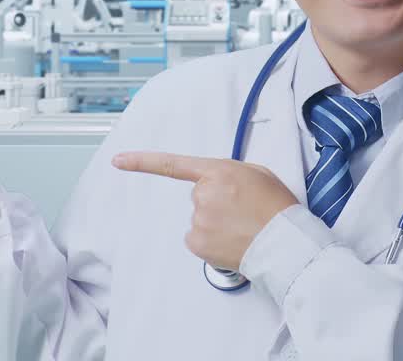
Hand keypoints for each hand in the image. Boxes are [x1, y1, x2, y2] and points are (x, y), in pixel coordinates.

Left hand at [113, 152, 297, 270]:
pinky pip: (197, 239)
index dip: (142, 162)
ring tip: (241, 227)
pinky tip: (231, 240)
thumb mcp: (258, 174)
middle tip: (242, 211)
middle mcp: (204, 194)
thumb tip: (215, 183)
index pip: (173, 164)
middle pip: (198, 196)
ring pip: (199, 219)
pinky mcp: (197, 242)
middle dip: (215, 202)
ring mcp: (198, 219)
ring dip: (215, 223)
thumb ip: (229, 172)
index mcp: (218, 171)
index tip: (118, 160)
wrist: (284, 242)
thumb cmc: (276, 207)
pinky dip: (211, 241)